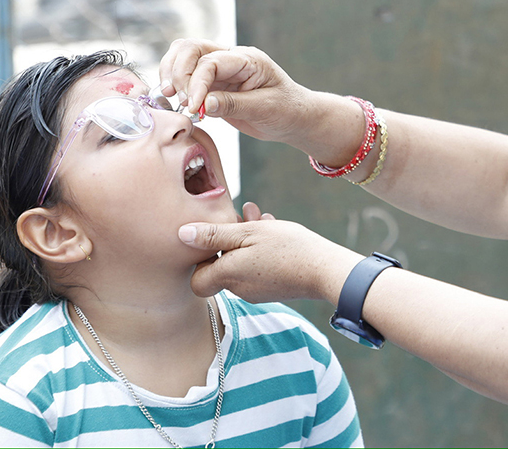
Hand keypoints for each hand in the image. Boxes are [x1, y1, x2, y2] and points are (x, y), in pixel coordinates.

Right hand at [158, 39, 309, 141]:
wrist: (294, 117)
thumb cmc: (286, 110)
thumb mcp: (265, 109)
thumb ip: (234, 105)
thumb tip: (204, 104)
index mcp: (248, 59)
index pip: (211, 62)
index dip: (196, 83)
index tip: (193, 107)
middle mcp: (231, 58)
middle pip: (191, 48)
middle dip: (179, 73)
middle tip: (180, 101)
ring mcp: (220, 69)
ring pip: (184, 56)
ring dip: (172, 74)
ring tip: (170, 98)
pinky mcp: (212, 83)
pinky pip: (185, 75)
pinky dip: (174, 83)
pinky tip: (173, 100)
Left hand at [178, 216, 360, 303]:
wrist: (326, 270)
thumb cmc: (287, 248)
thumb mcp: (249, 233)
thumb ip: (214, 234)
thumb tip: (181, 234)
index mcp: (228, 276)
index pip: (197, 280)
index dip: (200, 259)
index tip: (213, 238)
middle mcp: (239, 289)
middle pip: (221, 267)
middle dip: (227, 241)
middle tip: (238, 218)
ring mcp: (258, 291)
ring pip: (241, 263)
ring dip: (246, 240)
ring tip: (258, 216)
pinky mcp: (274, 288)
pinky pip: (258, 267)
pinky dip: (260, 249)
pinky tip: (272, 227)